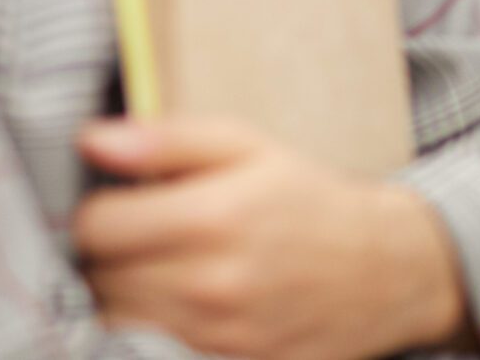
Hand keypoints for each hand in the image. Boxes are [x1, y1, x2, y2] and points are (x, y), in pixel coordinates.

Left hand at [74, 117, 471, 359]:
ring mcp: (214, 335)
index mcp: (214, 216)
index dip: (98, 210)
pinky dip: (151, 326)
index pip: (95, 227)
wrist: (388, 271)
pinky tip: (181, 302)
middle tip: (142, 235)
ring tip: (161, 268)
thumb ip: (167, 140)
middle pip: (98, 277)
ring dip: (125, 294)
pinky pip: (149, 348)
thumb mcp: (250, 148)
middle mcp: (208, 283)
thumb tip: (91, 141)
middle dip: (110, 253)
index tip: (119, 204)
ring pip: (115, 319)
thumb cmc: (312, 203)